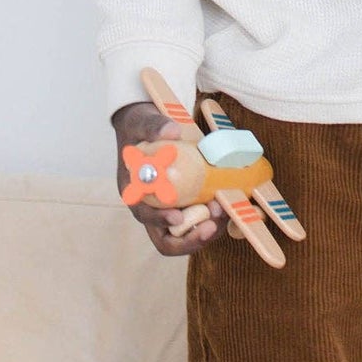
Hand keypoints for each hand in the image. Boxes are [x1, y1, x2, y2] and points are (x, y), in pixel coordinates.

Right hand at [114, 100, 224, 255]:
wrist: (147, 127)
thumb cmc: (140, 128)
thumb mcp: (141, 122)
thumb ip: (153, 126)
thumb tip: (171, 130)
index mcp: (136, 191)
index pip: (145, 215)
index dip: (160, 220)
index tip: (177, 216)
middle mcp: (152, 206)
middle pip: (167, 239)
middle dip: (191, 238)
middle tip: (212, 225)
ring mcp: (171, 208)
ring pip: (188, 234)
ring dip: (207, 229)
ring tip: (223, 210)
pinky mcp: (188, 204)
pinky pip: (201, 219)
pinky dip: (214, 217)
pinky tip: (226, 203)